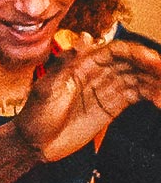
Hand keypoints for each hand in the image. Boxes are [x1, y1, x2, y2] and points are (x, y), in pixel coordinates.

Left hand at [13, 36, 160, 161]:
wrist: (34, 144)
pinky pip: (136, 95)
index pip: (115, 51)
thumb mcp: (46, 89)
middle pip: (132, 63)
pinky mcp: (112, 106)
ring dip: (155, 82)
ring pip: (138, 79)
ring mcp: (106, 89)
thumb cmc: (34, 115)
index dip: (136, 53)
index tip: (154, 61)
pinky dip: (151, 96)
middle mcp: (97, 73)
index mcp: (82, 64)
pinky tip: (159, 101)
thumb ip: (65, 65)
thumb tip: (85, 38)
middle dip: (152, 67)